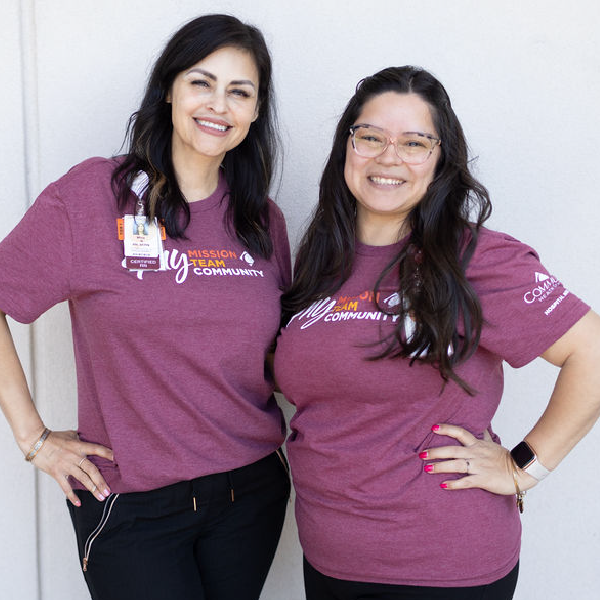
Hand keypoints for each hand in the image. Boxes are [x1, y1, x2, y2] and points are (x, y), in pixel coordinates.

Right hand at [30, 429, 113, 505]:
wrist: (36, 442)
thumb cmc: (54, 437)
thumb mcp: (71, 434)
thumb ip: (81, 439)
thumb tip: (89, 438)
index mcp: (80, 446)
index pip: (98, 450)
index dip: (109, 454)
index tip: (118, 461)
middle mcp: (75, 457)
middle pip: (92, 470)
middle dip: (101, 482)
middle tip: (109, 491)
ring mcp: (66, 466)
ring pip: (82, 479)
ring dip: (93, 489)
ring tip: (101, 497)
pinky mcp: (57, 473)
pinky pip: (66, 487)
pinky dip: (72, 496)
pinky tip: (79, 503)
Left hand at [419, 423, 537, 494]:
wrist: (522, 471)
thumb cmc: (505, 458)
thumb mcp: (492, 444)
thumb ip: (483, 436)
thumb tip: (481, 425)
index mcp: (477, 444)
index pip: (460, 432)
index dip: (446, 429)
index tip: (433, 427)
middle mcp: (476, 453)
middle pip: (452, 450)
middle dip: (436, 451)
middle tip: (421, 454)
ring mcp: (479, 466)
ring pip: (456, 465)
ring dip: (440, 466)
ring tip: (427, 468)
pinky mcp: (483, 480)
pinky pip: (466, 482)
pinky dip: (454, 483)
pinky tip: (443, 485)